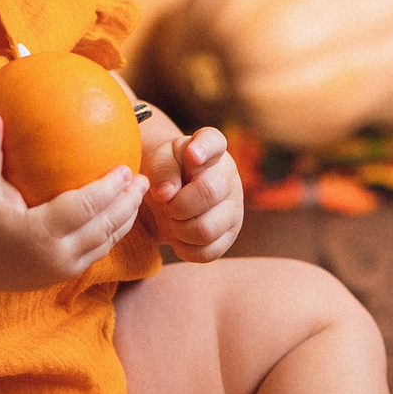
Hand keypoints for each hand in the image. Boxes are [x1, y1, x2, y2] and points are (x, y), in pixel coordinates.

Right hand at [0, 112, 149, 295]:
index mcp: (39, 233)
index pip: (85, 209)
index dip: (109, 190)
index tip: (126, 169)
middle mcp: (57, 255)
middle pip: (105, 227)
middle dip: (128, 203)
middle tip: (143, 178)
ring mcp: (64, 269)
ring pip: (107, 242)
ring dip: (127, 218)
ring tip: (140, 193)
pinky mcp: (66, 275)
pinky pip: (99, 251)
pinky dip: (114, 231)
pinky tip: (121, 211)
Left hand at [142, 124, 242, 261]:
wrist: (172, 196)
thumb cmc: (166, 172)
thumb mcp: (157, 161)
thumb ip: (161, 170)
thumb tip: (168, 193)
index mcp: (212, 149)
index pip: (213, 141)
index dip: (204, 148)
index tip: (191, 155)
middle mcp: (229, 176)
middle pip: (209, 193)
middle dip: (178, 205)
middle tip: (168, 206)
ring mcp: (234, 208)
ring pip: (207, 229)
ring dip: (180, 230)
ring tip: (173, 220)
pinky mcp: (230, 235)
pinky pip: (207, 252)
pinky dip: (185, 249)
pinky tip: (179, 236)